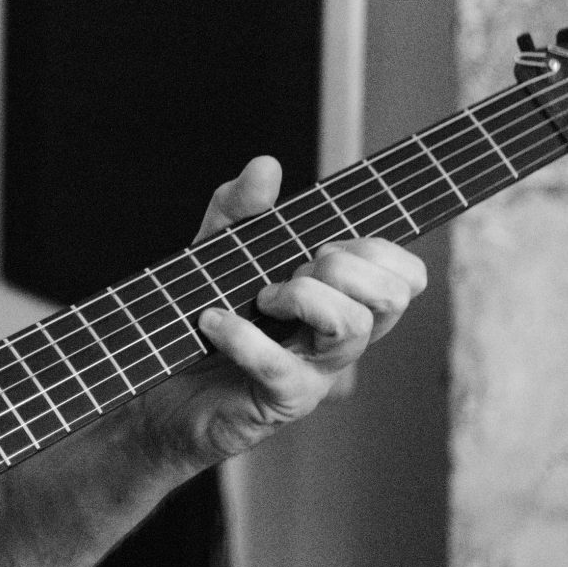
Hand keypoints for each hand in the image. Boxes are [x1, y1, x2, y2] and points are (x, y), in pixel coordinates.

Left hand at [137, 155, 426, 473]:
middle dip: (342, 266)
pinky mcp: (280, 401)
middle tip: (292, 274)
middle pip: (393, 294)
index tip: (321, 247)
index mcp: (344, 300)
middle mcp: (342, 339)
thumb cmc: (205, 322)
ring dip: (303, 296)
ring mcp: (317, 373)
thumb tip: (267, 165)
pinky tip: (211, 321)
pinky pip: (280, 364)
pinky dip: (242, 334)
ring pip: (352, 326)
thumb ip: (240, 209)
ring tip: (259, 297)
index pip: (405, 274)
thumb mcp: (218, 252)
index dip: (377, 250)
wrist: (162, 394)